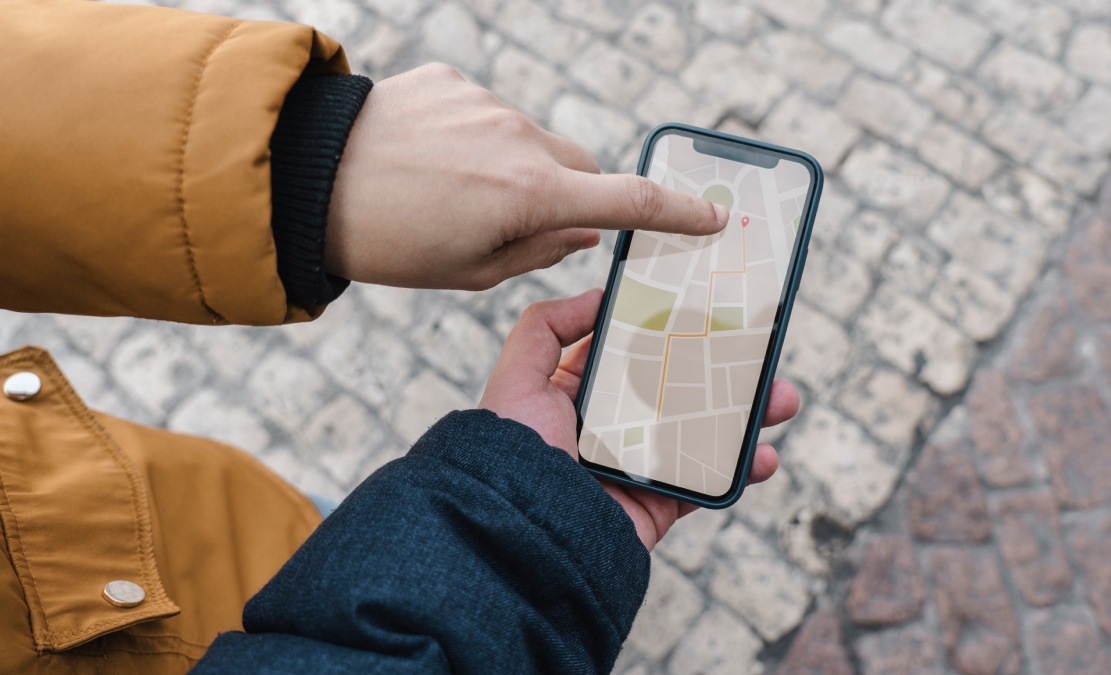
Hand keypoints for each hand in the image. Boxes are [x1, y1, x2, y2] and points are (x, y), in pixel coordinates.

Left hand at [326, 64, 729, 290]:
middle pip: (578, 167)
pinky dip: (475, 138)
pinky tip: (426, 159)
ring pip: (530, 140)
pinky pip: (487, 113)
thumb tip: (587, 231)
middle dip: (568, 195)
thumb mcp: (471, 271)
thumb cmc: (389, 242)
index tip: (714, 217)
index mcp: (530, 194)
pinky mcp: (454, 80)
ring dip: (513, 166)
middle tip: (522, 223)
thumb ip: (542, 250)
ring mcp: (486, 101)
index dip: (678, 212)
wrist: (305, 179)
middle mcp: (519, 138)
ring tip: (449, 192)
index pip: (628, 202)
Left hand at [479, 290, 801, 549]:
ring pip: (707, 433)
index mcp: (579, 396)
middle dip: (725, 369)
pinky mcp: (660, 503)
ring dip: (749, 415)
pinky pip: (710, 483)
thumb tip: (597, 296)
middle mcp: (613, 429)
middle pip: (681, 388)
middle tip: (760, 350)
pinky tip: (763, 453)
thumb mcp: (517, 377)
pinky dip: (743, 469)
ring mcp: (641, 466)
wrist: (527, 532)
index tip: (706, 310)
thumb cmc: (514, 453)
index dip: (669, 331)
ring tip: (781, 398)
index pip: (632, 354)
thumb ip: (546, 327)